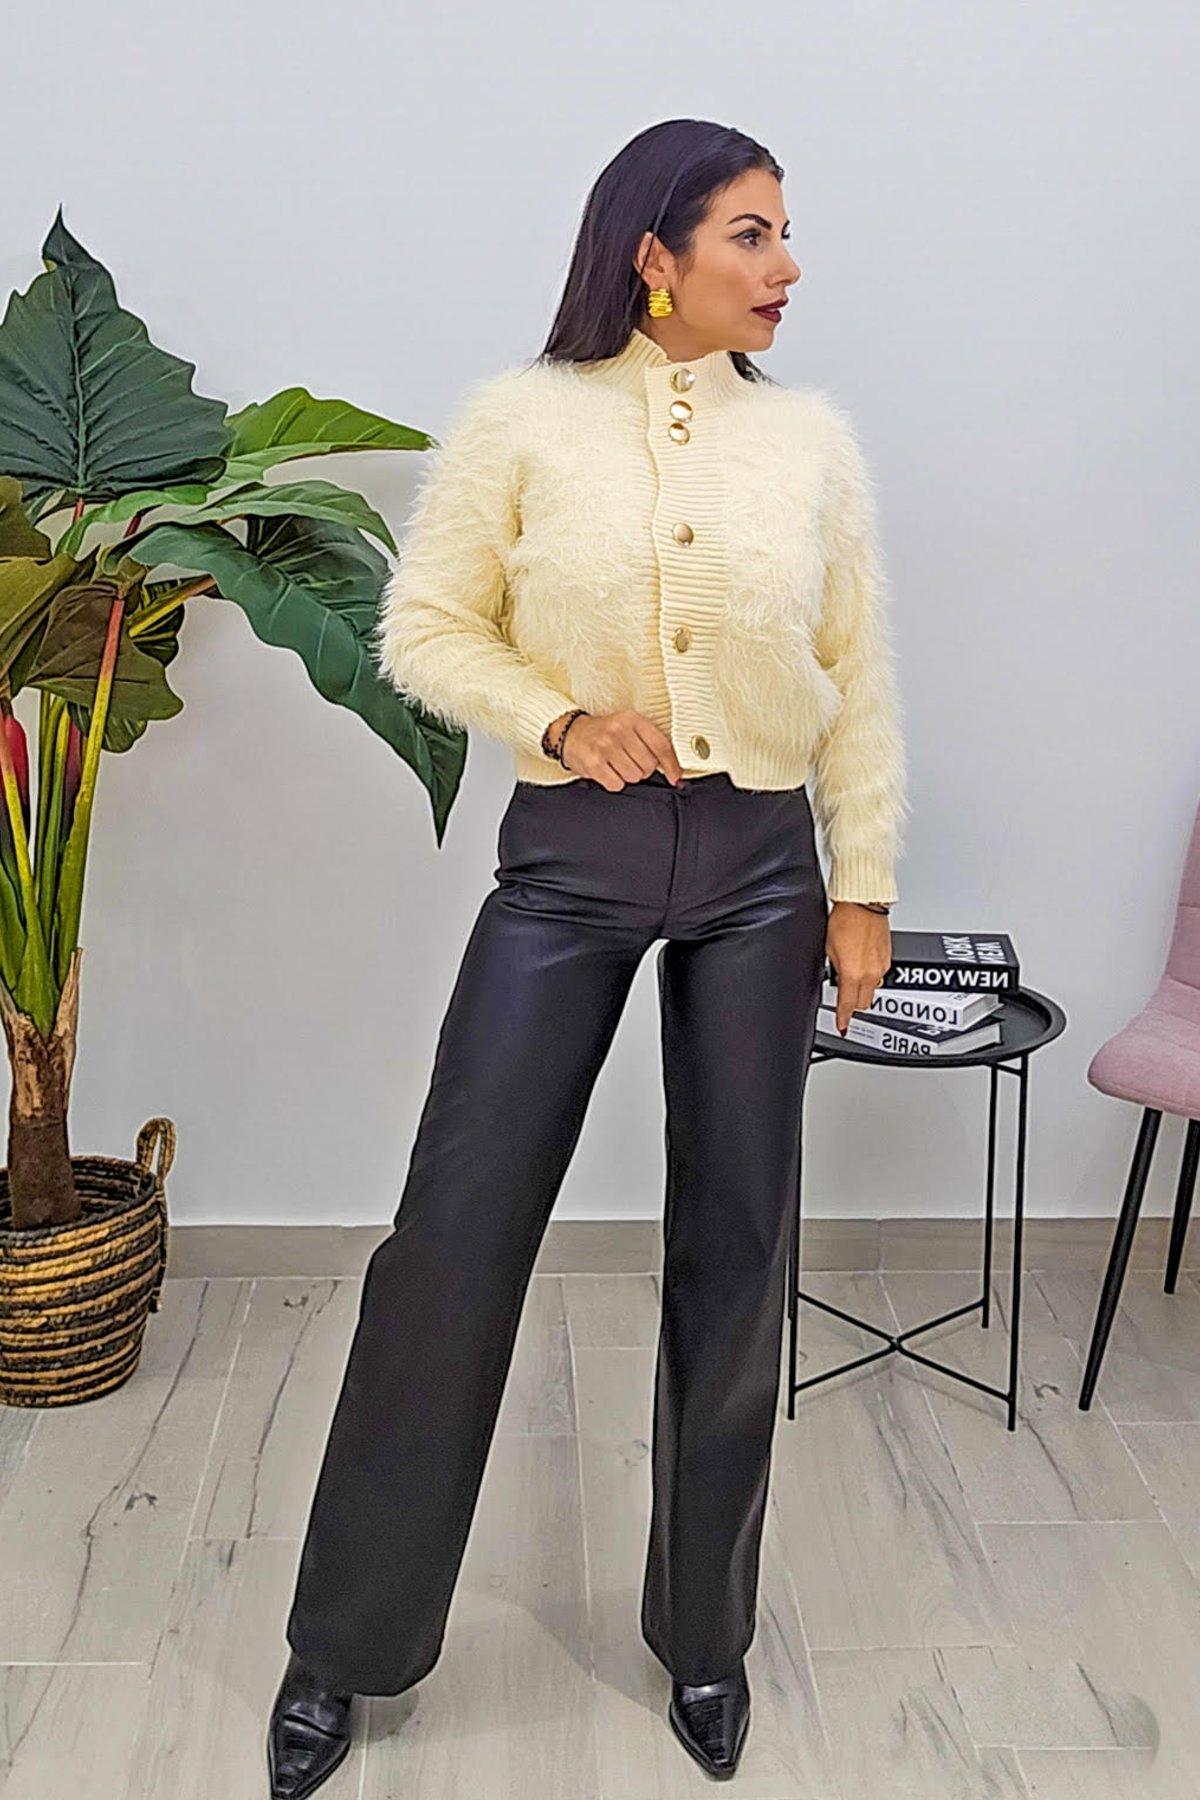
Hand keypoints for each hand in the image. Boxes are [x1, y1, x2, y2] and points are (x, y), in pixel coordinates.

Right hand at [553, 709, 684, 789]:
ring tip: (616, 765)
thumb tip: (673, 770)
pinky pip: (616, 784)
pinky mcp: (594, 763)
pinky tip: (607, 771)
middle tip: (628, 761)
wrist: (570, 733)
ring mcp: (605, 747)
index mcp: (632, 719)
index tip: (675, 777)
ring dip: (627, 776)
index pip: (661, 745)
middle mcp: (619, 731)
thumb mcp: (628, 727)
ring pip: (633, 777)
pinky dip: (614, 782)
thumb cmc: (603, 733)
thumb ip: (649, 743)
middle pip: (648, 765)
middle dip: (642, 769)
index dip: (671, 765)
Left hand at [826, 901, 892, 1035]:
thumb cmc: (845, 920)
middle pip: (863, 1002)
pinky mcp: (888, 957)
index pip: (847, 1005)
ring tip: (851, 974)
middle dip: (853, 1004)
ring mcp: (882, 966)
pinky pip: (879, 974)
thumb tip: (837, 978)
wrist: (864, 903)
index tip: (841, 1025)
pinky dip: (870, 974)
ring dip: (862, 988)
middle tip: (843, 998)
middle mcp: (870, 973)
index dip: (843, 1018)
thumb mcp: (829, 949)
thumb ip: (835, 969)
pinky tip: (861, 961)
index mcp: (853, 974)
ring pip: (872, 989)